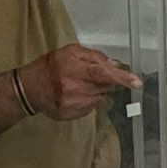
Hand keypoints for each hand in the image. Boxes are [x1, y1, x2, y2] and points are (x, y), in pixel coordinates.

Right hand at [18, 43, 141, 120]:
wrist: (29, 89)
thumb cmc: (50, 66)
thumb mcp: (69, 52)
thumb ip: (93, 56)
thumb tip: (114, 64)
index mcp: (74, 70)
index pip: (103, 74)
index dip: (121, 78)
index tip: (137, 82)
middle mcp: (75, 89)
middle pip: (104, 87)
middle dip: (107, 82)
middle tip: (92, 76)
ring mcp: (74, 105)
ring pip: (100, 98)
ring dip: (96, 91)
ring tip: (80, 85)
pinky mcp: (72, 115)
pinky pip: (91, 108)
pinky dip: (89, 100)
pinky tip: (75, 95)